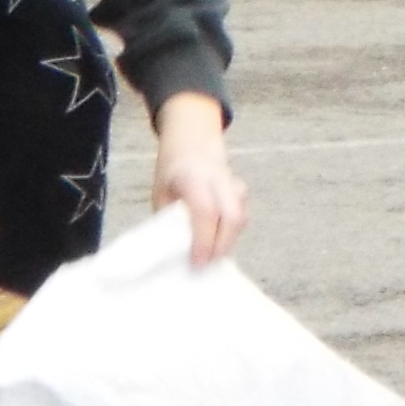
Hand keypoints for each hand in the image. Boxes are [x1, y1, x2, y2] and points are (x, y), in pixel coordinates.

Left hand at [152, 91, 248, 264]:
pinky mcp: (241, 191)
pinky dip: (232, 232)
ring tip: (211, 254)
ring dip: (228, 240)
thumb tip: (175, 252)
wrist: (193, 142)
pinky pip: (243, 214)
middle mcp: (218, 179)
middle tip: (206, 263)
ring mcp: (234, 183)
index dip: (203, 240)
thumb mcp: (161, 194)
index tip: (196, 261)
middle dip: (222, 245)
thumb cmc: (172, 173)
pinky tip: (219, 240)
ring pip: (241, 216)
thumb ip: (169, 218)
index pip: (205, 211)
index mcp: (193, 178)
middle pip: (233, 215)